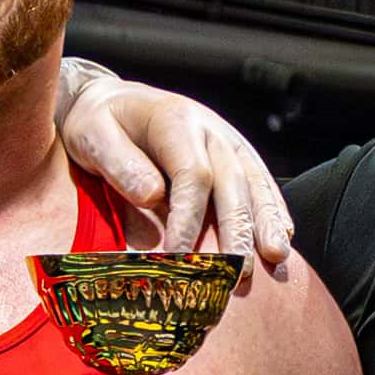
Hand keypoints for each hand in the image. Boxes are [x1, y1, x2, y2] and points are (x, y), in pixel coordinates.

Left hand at [59, 74, 290, 281]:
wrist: (110, 102)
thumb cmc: (98, 123)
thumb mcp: (92, 135)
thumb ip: (119, 164)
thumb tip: (152, 195)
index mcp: (175, 121)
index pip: (193, 175)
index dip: (189, 219)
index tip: (180, 256)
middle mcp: (209, 130)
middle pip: (233, 183)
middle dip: (238, 231)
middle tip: (239, 273)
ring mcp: (226, 142)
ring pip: (254, 184)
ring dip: (266, 224)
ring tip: (276, 259)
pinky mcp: (233, 156)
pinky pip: (259, 183)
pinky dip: (272, 211)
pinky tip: (282, 239)